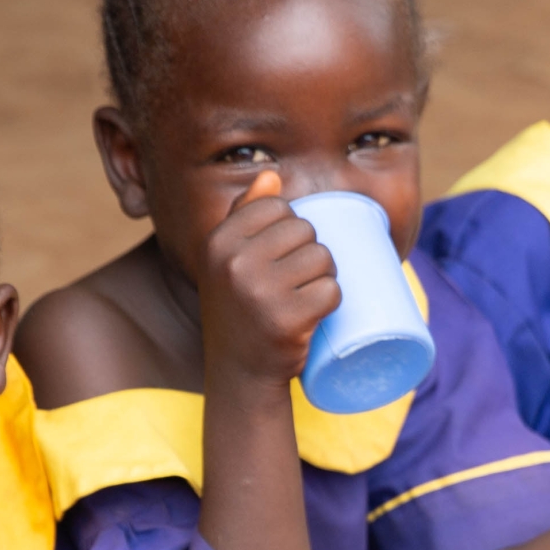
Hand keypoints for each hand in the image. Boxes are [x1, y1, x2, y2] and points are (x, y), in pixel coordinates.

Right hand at [199, 168, 340, 389]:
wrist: (239, 375)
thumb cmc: (239, 311)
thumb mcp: (227, 262)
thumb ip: (243, 214)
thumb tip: (271, 175)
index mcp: (217, 242)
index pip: (276, 207)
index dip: (289, 227)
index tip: (280, 257)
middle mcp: (233, 263)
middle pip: (304, 230)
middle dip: (310, 253)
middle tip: (294, 284)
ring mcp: (259, 291)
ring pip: (323, 258)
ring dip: (324, 277)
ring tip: (304, 298)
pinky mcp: (286, 319)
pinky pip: (331, 291)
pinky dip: (331, 303)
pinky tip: (314, 316)